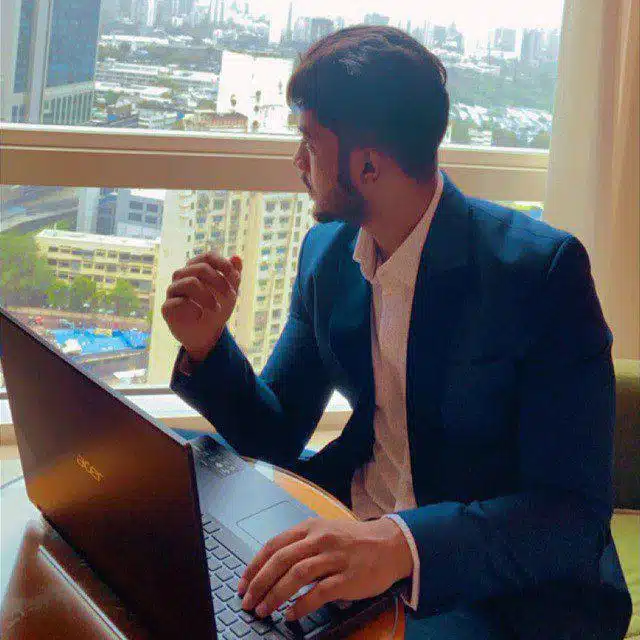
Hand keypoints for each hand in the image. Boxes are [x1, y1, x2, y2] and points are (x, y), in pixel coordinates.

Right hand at [161, 252, 241, 361]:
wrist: (206, 334)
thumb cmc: (216, 309)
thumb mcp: (229, 293)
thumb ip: (233, 276)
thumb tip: (237, 257)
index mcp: (196, 269)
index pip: (208, 257)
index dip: (222, 263)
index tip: (234, 275)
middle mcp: (182, 276)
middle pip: (201, 268)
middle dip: (220, 282)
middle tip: (231, 296)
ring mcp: (173, 290)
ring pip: (190, 283)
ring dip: (208, 296)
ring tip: (217, 308)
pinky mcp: (167, 307)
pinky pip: (178, 302)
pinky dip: (194, 309)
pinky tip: (199, 315)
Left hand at [238, 517, 412, 620]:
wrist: (390, 544)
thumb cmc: (354, 541)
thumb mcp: (325, 532)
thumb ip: (301, 545)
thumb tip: (271, 568)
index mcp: (311, 528)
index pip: (274, 545)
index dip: (255, 566)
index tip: (243, 583)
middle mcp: (320, 540)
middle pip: (281, 560)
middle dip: (260, 583)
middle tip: (248, 601)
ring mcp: (334, 558)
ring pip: (297, 575)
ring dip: (276, 595)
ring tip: (264, 610)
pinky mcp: (348, 578)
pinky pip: (319, 592)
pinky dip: (302, 605)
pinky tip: (291, 615)